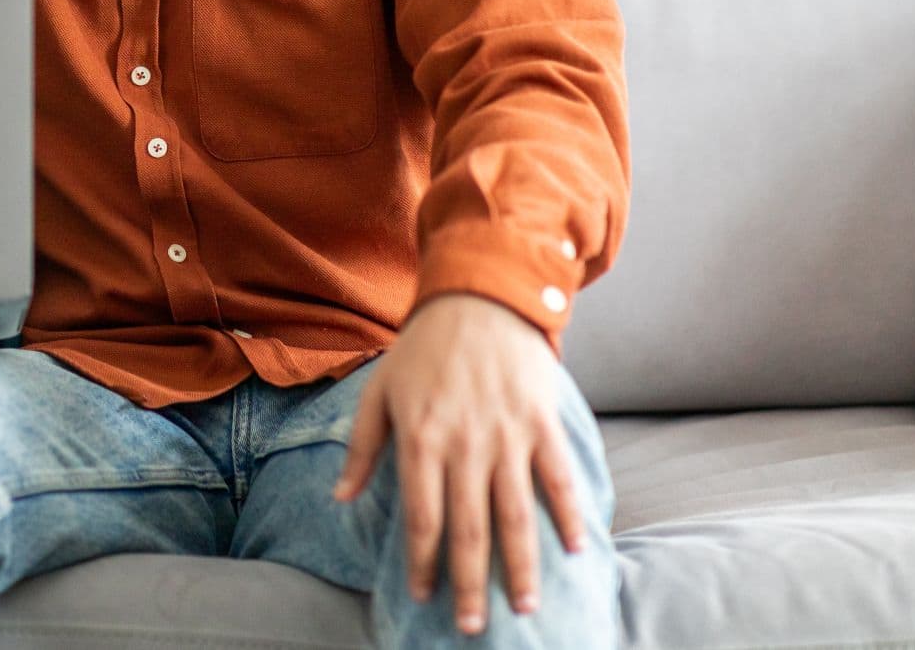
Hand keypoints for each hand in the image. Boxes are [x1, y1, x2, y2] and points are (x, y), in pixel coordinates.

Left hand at [333, 293, 586, 635]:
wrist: (478, 297)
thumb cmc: (421, 348)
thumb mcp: (377, 392)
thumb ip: (362, 449)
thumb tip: (340, 499)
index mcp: (420, 439)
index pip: (421, 517)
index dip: (422, 562)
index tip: (422, 595)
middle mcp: (464, 445)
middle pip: (469, 528)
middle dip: (469, 583)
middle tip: (469, 627)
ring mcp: (507, 436)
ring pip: (516, 514)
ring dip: (521, 565)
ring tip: (524, 607)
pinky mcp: (540, 423)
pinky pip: (558, 478)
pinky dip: (568, 514)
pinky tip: (574, 550)